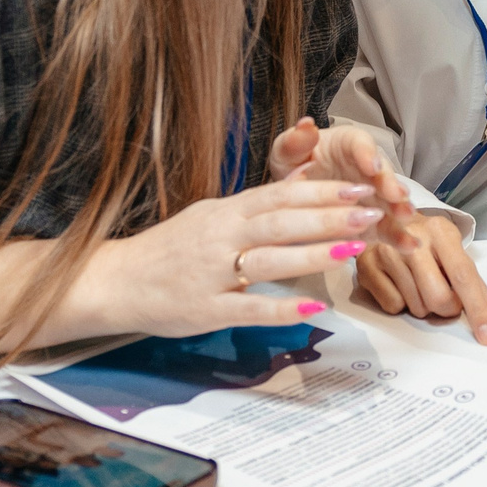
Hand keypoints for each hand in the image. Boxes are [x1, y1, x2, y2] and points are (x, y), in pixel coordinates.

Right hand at [92, 179, 385, 335]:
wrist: (115, 281)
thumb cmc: (169, 250)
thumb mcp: (211, 215)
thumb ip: (256, 203)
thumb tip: (301, 177)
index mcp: (226, 212)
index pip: (281, 195)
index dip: (322, 190)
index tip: (360, 187)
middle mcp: (221, 236)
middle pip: (282, 221)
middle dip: (330, 216)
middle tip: (371, 212)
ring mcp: (213, 273)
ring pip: (270, 259)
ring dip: (315, 253)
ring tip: (355, 249)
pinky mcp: (206, 309)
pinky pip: (250, 308)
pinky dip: (284, 308)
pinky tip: (316, 308)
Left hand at [270, 117, 416, 245]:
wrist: (297, 194)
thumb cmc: (295, 166)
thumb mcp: (287, 152)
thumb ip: (295, 141)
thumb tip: (305, 125)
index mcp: (346, 145)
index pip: (359, 144)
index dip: (367, 154)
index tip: (372, 166)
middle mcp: (366, 167)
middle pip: (382, 172)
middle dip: (390, 183)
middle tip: (396, 195)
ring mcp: (372, 195)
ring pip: (390, 200)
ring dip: (400, 209)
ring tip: (406, 217)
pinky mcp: (373, 221)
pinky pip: (388, 227)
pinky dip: (400, 236)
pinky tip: (410, 244)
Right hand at [354, 213, 486, 345]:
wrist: (384, 221)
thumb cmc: (425, 241)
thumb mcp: (451, 249)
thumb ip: (471, 280)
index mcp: (440, 231)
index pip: (463, 275)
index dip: (477, 308)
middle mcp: (412, 238)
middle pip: (439, 297)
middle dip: (447, 309)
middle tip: (445, 300)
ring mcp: (386, 251)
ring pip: (417, 306)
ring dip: (424, 306)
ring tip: (417, 283)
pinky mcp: (366, 266)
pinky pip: (393, 306)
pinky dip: (401, 304)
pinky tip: (399, 284)